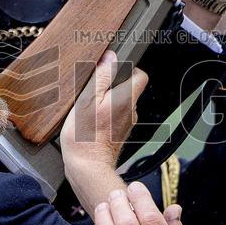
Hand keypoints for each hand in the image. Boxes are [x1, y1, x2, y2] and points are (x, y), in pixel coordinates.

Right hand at [60, 51, 148, 171]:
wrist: (87, 167)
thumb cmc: (84, 136)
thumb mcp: (87, 100)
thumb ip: (101, 76)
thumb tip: (111, 57)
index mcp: (126, 98)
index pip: (140, 74)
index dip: (128, 68)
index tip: (111, 70)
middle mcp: (131, 110)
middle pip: (130, 87)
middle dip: (114, 85)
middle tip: (94, 90)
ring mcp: (127, 123)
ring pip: (122, 101)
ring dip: (109, 100)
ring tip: (90, 107)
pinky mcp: (120, 132)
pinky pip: (116, 115)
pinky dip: (106, 113)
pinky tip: (92, 120)